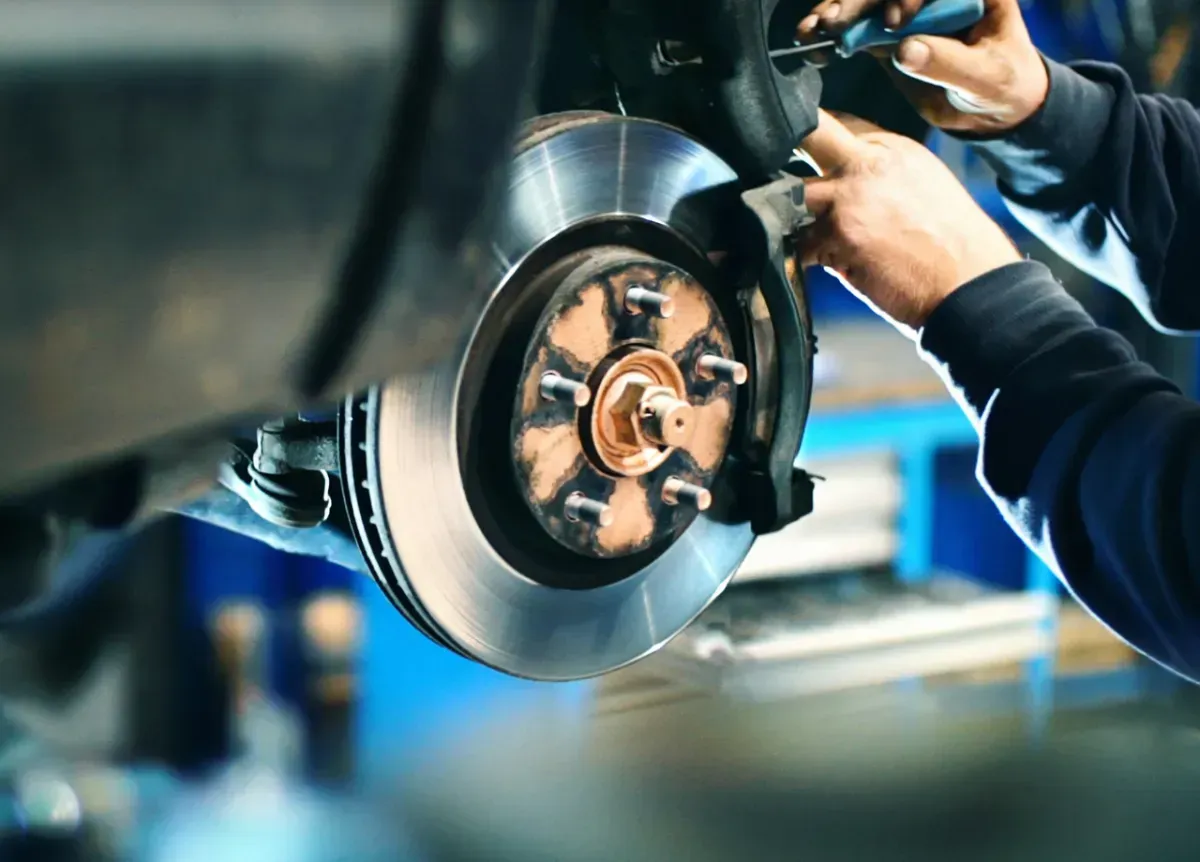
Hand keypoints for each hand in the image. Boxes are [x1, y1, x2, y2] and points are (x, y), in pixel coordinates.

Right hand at [797, 0, 1048, 134]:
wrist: (992, 107)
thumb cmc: (1003, 85)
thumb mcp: (986, 77)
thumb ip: (949, 63)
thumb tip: (905, 51)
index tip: (895, 22)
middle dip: (856, 1)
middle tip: (833, 21)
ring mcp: (908, 10)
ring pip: (865, 3)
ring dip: (834, 13)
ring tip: (813, 31)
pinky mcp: (888, 33)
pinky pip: (856, 28)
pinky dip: (832, 36)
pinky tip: (812, 43)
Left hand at [799, 110, 1021, 329]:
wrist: (971, 284)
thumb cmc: (954, 245)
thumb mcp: (925, 185)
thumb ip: (883, 173)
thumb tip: (847, 178)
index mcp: (894, 149)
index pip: (841, 123)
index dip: (815, 137)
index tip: (801, 150)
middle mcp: (870, 163)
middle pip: (811, 136)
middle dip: (788, 149)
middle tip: (778, 173)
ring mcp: (850, 197)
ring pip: (794, 194)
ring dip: (793, 215)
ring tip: (807, 234)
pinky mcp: (838, 234)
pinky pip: (799, 243)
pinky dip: (804, 257)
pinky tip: (823, 265)